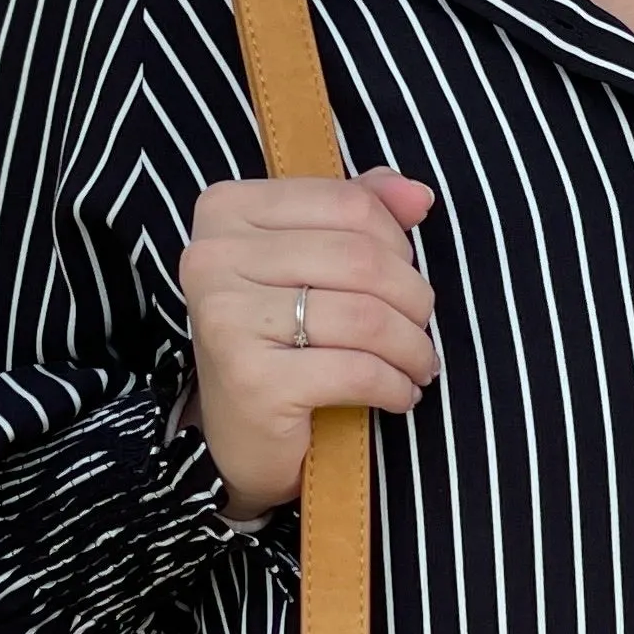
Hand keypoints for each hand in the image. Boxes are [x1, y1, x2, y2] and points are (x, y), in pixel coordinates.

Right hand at [178, 170, 438, 517]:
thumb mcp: (312, 264)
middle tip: (420, 328)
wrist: (243, 438)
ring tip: (419, 364)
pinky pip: (357, 370)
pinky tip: (400, 394)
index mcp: (226, 211)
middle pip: (361, 258)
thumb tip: (418, 195)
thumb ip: (359, 213)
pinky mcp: (251, 379)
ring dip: (411, 346)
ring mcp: (226, 318)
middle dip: (412, 298)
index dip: (396, 242)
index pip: (347, 203)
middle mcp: (214, 258)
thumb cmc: (281, 341)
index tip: (404, 276)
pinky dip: (394, 385)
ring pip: (365, 315)